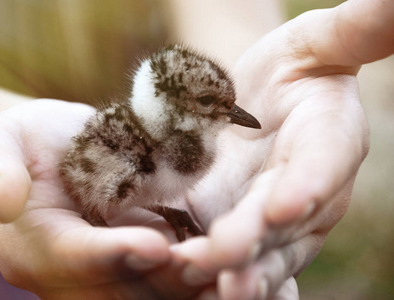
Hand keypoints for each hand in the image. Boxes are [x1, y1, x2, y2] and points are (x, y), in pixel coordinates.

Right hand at [0, 99, 215, 298]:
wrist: (51, 150)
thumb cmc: (22, 142)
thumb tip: (4, 198)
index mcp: (34, 248)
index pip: (74, 259)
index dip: (114, 254)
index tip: (155, 244)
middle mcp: (73, 273)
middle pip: (121, 290)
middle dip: (166, 280)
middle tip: (213, 266)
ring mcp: (109, 269)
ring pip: (152, 291)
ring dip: (191, 284)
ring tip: (236, 271)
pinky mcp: (137, 257)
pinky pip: (169, 274)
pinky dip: (200, 272)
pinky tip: (236, 262)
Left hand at [178, 0, 392, 297]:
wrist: (263, 99)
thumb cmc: (297, 66)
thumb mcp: (320, 41)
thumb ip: (357, 29)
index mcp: (330, 142)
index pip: (323, 165)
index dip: (308, 185)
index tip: (285, 204)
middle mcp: (303, 189)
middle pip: (282, 222)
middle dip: (254, 241)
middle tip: (225, 260)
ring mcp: (267, 214)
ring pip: (254, 250)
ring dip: (227, 269)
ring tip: (193, 276)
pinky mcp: (231, 222)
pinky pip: (223, 252)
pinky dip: (206, 269)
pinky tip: (176, 275)